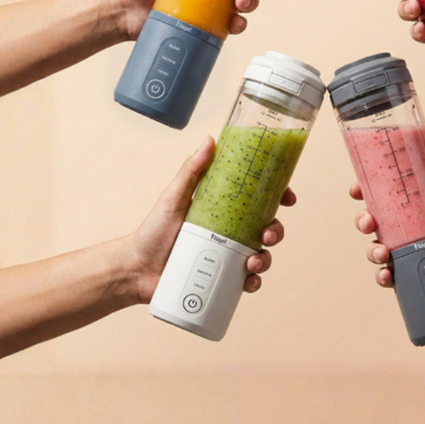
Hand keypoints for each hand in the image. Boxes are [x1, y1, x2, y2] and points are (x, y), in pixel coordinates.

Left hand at [124, 136, 288, 303]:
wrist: (136, 269)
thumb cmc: (153, 231)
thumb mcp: (174, 196)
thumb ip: (191, 170)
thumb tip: (209, 140)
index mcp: (226, 210)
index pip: (260, 201)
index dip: (279, 197)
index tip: (288, 198)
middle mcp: (231, 232)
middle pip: (267, 228)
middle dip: (276, 231)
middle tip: (267, 234)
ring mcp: (228, 257)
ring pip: (262, 256)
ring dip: (266, 259)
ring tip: (251, 262)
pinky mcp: (223, 279)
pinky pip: (248, 282)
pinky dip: (254, 282)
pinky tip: (248, 281)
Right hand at [353, 140, 424, 312]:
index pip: (391, 195)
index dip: (369, 191)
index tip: (358, 188)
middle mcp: (416, 230)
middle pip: (378, 222)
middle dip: (364, 221)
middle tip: (369, 222)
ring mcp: (417, 254)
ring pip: (380, 249)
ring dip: (372, 250)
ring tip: (383, 253)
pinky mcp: (420, 277)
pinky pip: (394, 277)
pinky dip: (384, 277)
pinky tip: (388, 276)